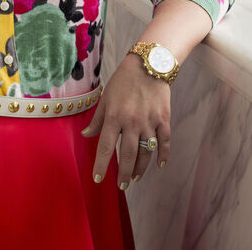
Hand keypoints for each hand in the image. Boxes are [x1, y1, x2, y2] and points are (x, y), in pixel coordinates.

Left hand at [81, 54, 170, 188]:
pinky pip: (164, 141)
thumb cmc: (124, 80)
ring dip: (141, 168)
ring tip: (136, 178)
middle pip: (128, 155)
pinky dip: (163, 155)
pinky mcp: (164, 119)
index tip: (98, 179)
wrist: (149, 64)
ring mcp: (150, 122)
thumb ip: (97, 119)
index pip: (106, 147)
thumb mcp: (106, 97)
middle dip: (124, 174)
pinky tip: (160, 165)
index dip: (102, 165)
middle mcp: (132, 122)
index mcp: (115, 117)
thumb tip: (87, 135)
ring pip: (146, 152)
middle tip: (122, 186)